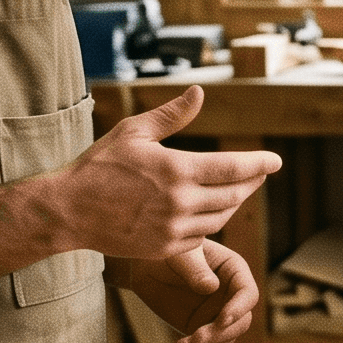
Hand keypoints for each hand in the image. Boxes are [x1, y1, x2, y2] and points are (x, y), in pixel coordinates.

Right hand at [60, 87, 280, 266]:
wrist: (67, 211)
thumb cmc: (98, 166)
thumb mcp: (133, 132)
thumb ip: (171, 115)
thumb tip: (199, 92)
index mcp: (177, 170)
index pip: (233, 168)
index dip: (259, 164)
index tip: (275, 161)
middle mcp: (180, 203)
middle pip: (234, 195)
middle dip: (252, 182)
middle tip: (260, 173)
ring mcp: (173, 229)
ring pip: (221, 217)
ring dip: (234, 203)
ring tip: (238, 190)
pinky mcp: (164, 249)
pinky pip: (201, 237)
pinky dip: (212, 223)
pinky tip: (210, 211)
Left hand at [116, 240, 258, 342]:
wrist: (146, 267)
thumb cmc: (168, 253)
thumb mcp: (181, 256)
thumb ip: (195, 269)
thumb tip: (211, 287)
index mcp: (234, 272)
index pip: (248, 294)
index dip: (239, 309)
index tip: (221, 320)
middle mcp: (231, 296)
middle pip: (241, 322)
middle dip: (220, 334)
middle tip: (196, 338)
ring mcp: (218, 314)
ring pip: (225, 339)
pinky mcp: (202, 328)